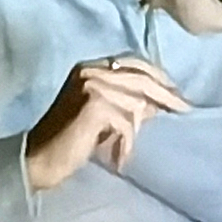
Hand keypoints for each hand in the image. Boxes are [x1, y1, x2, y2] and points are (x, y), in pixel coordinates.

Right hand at [24, 55, 188, 191]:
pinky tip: (118, 158)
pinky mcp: (93, 105)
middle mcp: (90, 70)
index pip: (134, 63)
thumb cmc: (70, 140)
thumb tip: (158, 103)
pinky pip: (126, 122)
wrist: (38, 158)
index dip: (158, 77)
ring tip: (125, 149)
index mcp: (90, 67)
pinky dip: (125, 142)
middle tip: (184, 109)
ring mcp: (91, 85)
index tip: (177, 94)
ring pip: (136, 101)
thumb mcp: (102, 115)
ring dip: (134, 129)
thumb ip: (127, 103)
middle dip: (165, 94)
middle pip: (141, 77)